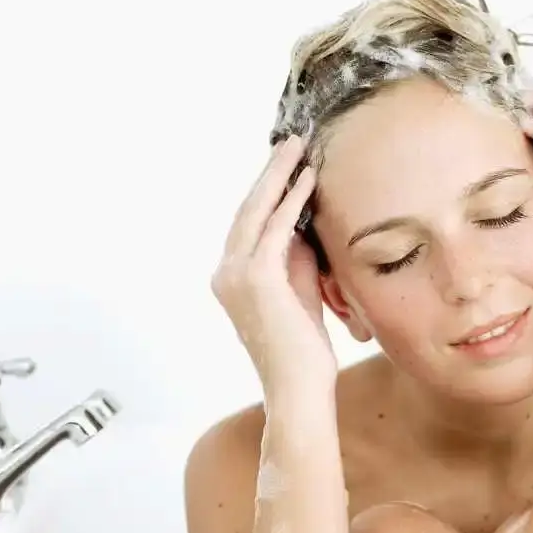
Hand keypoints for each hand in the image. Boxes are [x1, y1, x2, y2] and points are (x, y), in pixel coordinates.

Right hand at [211, 136, 337, 394]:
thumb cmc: (302, 350)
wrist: (297, 389)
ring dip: (279, 177)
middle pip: (247, 210)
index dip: (266, 192)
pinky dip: (291, 201)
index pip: (248, 225)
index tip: (286, 165)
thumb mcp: (298, 292)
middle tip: (291, 143)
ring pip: (256, 212)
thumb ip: (295, 258)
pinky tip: (307, 180)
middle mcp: (225, 274)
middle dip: (270, 174)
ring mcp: (236, 276)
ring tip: (298, 149)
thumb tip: (304, 222)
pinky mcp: (256, 279)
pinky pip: (276, 229)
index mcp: (230, 279)